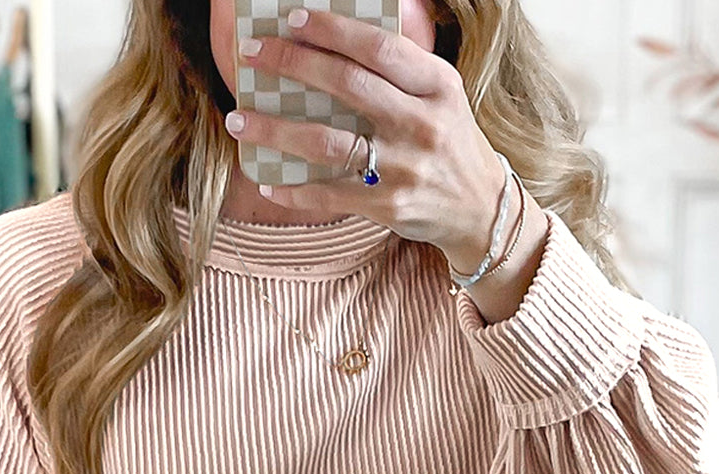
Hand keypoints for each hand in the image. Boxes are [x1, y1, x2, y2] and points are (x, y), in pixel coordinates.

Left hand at [224, 4, 508, 268]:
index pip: (377, 48)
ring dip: (275, 129)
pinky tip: (266, 182)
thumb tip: (343, 35)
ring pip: (326, 142)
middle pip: (346, 85)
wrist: (479, 208)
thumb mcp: (440, 94)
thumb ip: (401, 68)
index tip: (293, 20)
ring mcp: (402, 167)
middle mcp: (420, 123)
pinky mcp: (387, 206)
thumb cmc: (448, 141)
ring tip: (238, 119)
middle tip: (251, 55)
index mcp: (436, 85)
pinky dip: (292, 189)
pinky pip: (328, 193)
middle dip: (292, 65)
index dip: (332, 31)